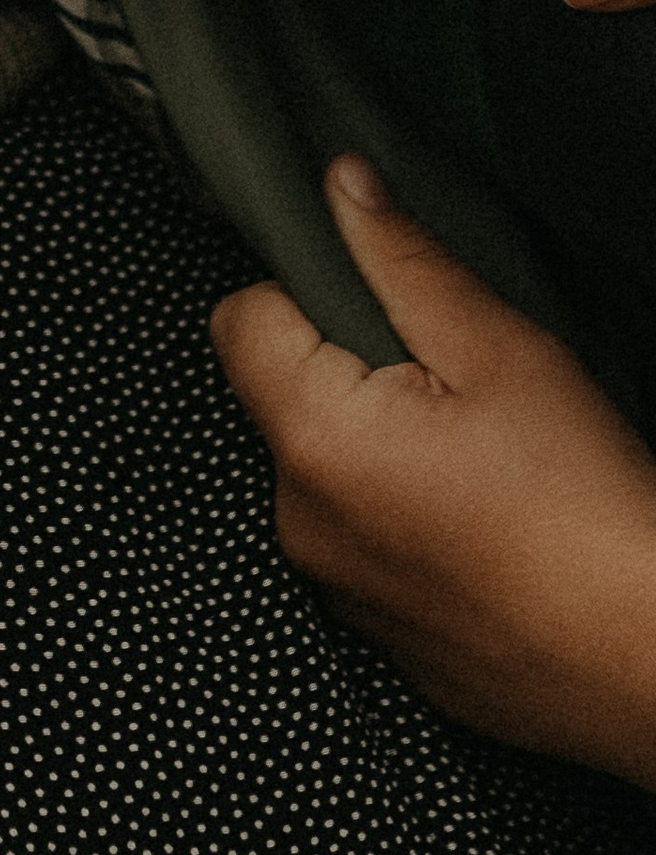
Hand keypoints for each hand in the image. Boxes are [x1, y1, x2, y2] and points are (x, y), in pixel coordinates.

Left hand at [210, 153, 655, 784]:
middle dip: (353, 372)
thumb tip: (343, 189)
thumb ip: (407, 262)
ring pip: (329, 474)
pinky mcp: (379, 635)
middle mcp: (300, 520)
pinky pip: (367, 546)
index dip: (303, 291)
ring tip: (488, 464)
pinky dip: (411, 523)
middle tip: (458, 387)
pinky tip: (491, 527)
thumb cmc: (591, 515)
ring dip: (384, 451)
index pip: (239, 319)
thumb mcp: (506, 355)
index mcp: (314, 439)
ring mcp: (337, 587)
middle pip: (284, 396)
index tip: (376, 300)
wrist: (651, 665)